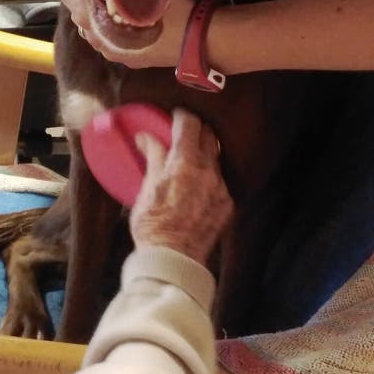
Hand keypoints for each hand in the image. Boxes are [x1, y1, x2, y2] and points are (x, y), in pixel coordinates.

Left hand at [48, 0, 195, 68]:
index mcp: (100, 16)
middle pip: (74, 9)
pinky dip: (97, 25)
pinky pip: (101, 40)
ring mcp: (109, 49)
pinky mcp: (122, 57)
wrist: (198, 42)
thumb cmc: (175, 9)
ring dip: (82, 9)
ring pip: (86, 27)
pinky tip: (102, 17)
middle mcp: (99, 36)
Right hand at [128, 109, 232, 264]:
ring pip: (216, 159)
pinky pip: (220, 182)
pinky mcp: (227, 205)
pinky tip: (196, 187)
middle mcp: (209, 172)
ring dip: (204, 155)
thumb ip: (153, 157)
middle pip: (209, 137)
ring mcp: (221, 189)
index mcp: (185, 163)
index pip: (189, 125)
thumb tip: (146, 137)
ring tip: (188, 162)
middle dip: (196, 130)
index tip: (175, 115)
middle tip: (182, 133)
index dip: (181, 115)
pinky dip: (209, 178)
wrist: (173, 258)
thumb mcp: (147, 187)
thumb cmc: (153, 224)